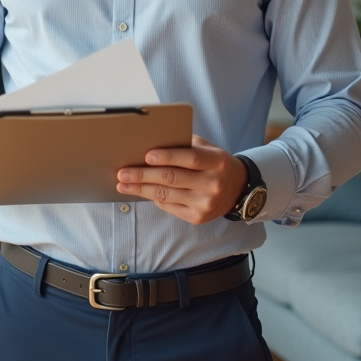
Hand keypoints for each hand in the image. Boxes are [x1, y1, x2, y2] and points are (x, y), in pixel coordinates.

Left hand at [116, 135, 247, 224]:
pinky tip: (141, 192)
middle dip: (143, 175)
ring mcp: (206, 203)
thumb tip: (151, 142)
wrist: (237, 189)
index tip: (146, 155)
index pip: (190, 158)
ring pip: (166, 195)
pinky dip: (153, 199)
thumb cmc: (214, 163)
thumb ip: (184, 144)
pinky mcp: (198, 218)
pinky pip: (169, 207)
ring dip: (141, 189)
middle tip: (123, 173)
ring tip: (123, 184)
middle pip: (172, 178)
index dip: (168, 156)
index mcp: (216, 162)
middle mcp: (213, 183)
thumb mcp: (207, 148)